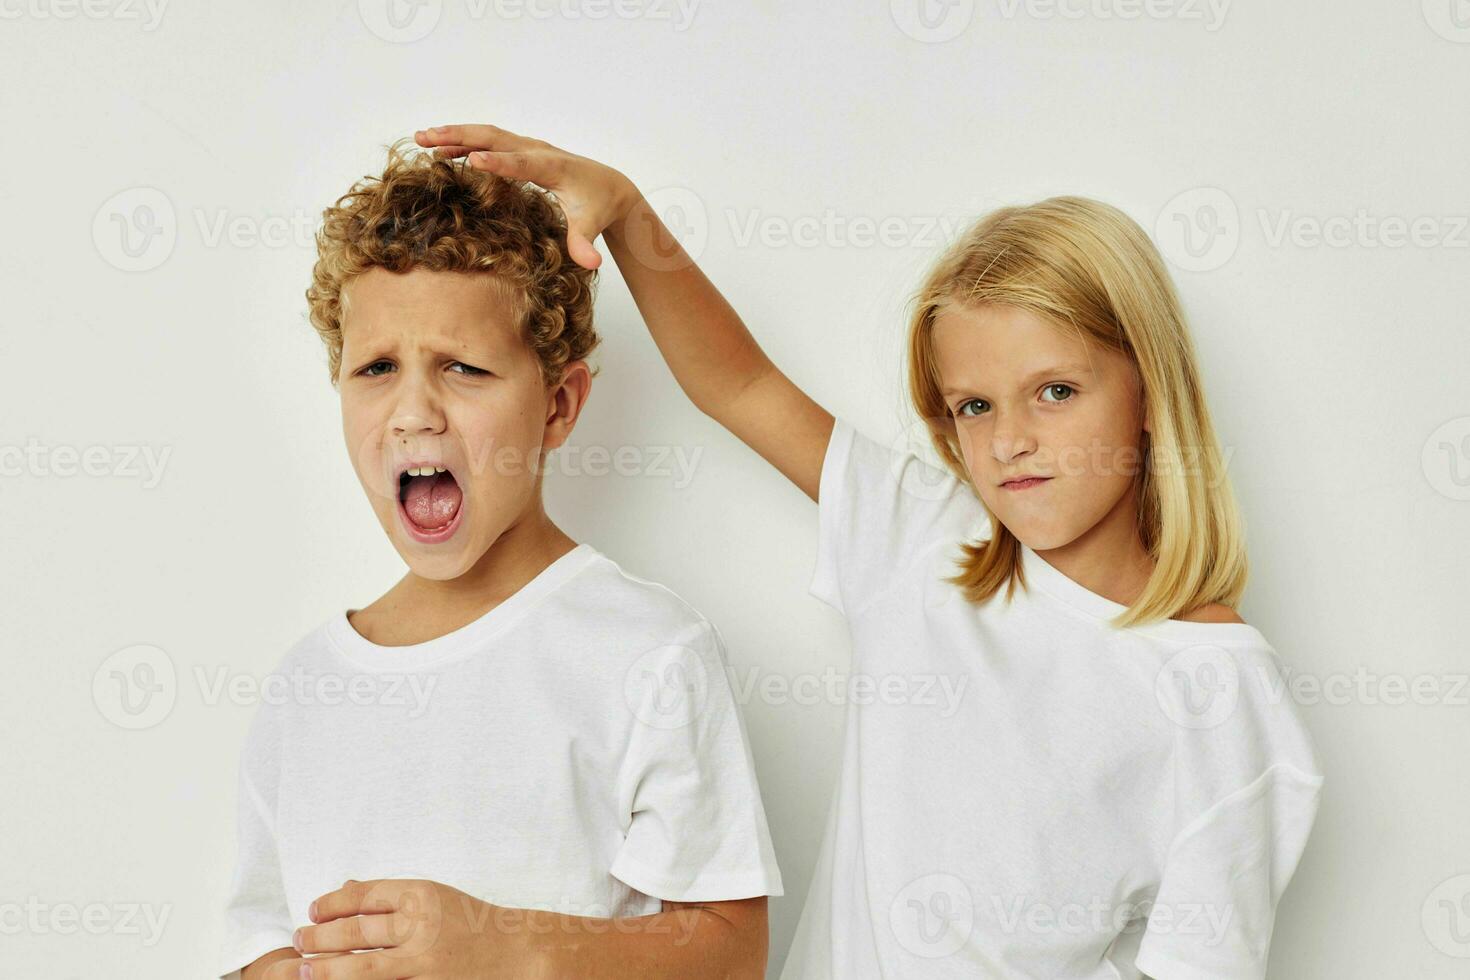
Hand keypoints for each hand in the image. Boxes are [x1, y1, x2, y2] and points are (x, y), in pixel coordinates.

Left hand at [293, 878, 539, 978]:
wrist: (515, 952)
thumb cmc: (473, 923)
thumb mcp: (435, 897)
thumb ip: (392, 895)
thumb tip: (346, 888)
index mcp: (421, 894)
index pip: (365, 895)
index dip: (332, 903)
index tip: (313, 910)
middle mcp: (420, 924)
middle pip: (357, 930)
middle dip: (320, 936)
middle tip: (298, 939)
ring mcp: (422, 960)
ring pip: (362, 965)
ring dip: (327, 967)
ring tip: (303, 968)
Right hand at [415, 124, 639, 270]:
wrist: (609, 186)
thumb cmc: (598, 207)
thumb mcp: (592, 226)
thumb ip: (585, 245)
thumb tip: (591, 264)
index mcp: (554, 168)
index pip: (522, 164)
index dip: (499, 162)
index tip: (473, 160)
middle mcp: (538, 151)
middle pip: (494, 137)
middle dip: (459, 136)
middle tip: (426, 137)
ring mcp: (528, 147)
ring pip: (487, 134)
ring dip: (454, 134)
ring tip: (422, 137)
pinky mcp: (521, 150)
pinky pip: (489, 141)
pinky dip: (464, 142)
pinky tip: (440, 149)